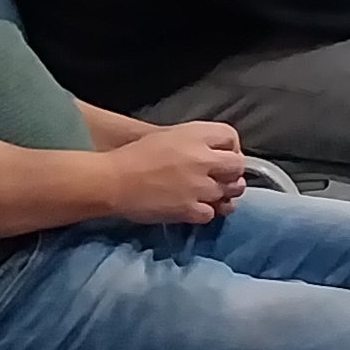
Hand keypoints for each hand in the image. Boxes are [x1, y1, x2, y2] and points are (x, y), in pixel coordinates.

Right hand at [105, 119, 246, 224]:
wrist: (112, 181)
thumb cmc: (134, 156)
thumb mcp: (168, 136)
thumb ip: (196, 141)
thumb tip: (216, 151)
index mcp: (196, 135)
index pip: (231, 138)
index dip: (230, 148)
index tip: (222, 156)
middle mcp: (203, 158)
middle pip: (237, 166)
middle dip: (232, 172)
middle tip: (221, 178)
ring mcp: (200, 185)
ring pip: (229, 191)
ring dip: (222, 194)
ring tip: (210, 194)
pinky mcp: (191, 208)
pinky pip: (211, 213)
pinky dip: (205, 212)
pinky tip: (195, 208)